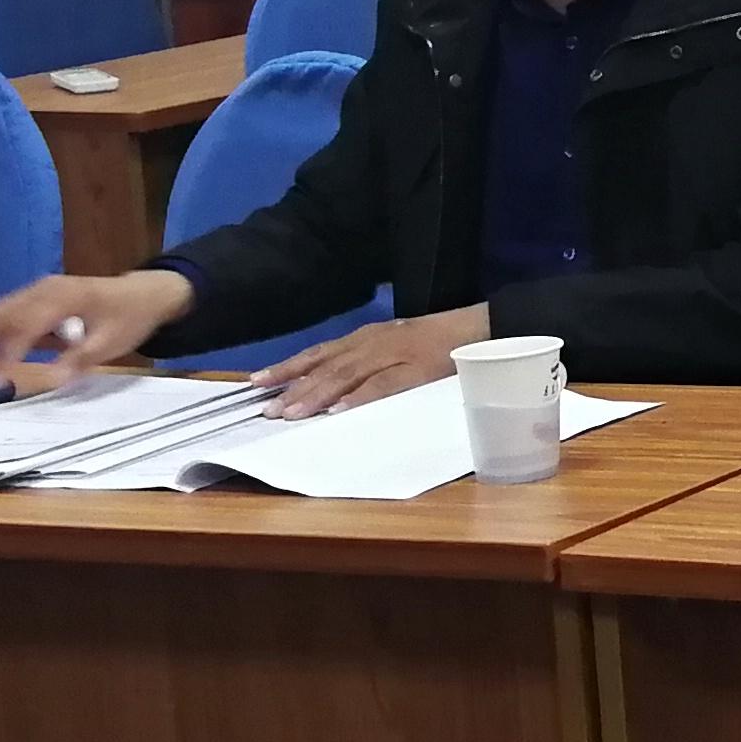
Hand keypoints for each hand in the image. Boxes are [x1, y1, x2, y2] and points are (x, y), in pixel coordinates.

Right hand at [0, 266, 194, 388]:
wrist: (145, 293)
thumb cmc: (130, 317)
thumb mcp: (112, 342)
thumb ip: (80, 360)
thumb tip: (52, 382)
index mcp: (62, 297)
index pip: (23, 326)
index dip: (5, 353)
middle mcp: (42, 290)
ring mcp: (36, 292)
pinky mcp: (34, 299)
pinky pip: (3, 316)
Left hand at [251, 304, 492, 418]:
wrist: (483, 328)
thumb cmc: (440, 343)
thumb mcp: (397, 346)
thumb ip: (369, 364)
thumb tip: (334, 390)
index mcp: (369, 338)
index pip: (320, 352)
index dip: (288, 367)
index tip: (256, 382)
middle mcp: (375, 342)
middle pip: (327, 366)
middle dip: (295, 386)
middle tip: (267, 409)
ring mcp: (396, 354)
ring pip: (348, 374)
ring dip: (317, 394)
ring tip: (292, 413)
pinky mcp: (418, 369)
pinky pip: (384, 385)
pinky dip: (360, 397)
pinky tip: (339, 411)